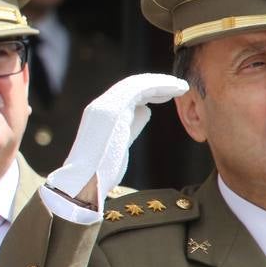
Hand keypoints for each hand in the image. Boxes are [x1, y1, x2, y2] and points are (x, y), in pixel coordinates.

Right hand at [45, 73, 189, 208]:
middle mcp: (101, 106)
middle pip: (132, 85)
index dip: (149, 90)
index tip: (168, 94)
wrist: (84, 183)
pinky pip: (138, 89)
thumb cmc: (100, 172)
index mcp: (101, 114)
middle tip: (179, 87)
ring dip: (161, 83)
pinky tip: (174, 90)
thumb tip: (146, 110)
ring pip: (136, 84)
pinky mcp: (112, 111)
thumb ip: (131, 125)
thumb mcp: (121, 143)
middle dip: (157, 84)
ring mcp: (105, 107)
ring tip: (181, 87)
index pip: (126, 93)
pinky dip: (158, 86)